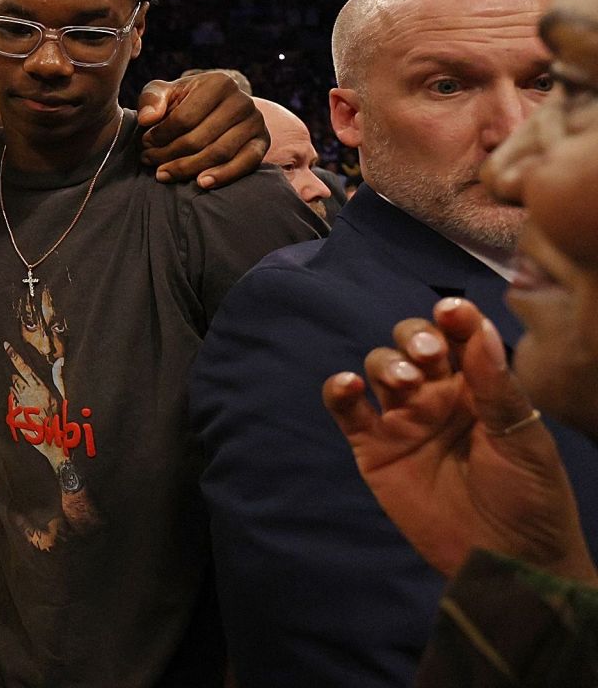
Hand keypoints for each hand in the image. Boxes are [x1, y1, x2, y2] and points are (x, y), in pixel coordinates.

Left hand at [5, 341, 64, 471]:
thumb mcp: (64, 397)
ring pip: (14, 390)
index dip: (14, 355)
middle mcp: (28, 394)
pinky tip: (29, 410)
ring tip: (32, 400)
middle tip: (30, 388)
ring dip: (19, 391)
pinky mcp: (15, 415)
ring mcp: (21, 405)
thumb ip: (59, 378)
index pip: (24, 367)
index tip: (6, 345)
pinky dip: (19, 404)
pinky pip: (14, 404)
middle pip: (16, 378)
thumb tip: (60, 361)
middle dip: (19, 378)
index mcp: (41, 388)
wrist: (54, 444)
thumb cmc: (61, 420)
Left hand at [137, 71, 267, 187]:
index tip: (144, 144)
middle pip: (200, 138)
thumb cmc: (184, 101)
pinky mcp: (263, 142)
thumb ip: (151, 100)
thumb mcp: (164, 93)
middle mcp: (242, 100)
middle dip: (169, 154)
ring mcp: (256, 122)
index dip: (160, 135)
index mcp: (219, 83)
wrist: (214, 109)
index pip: (185, 118)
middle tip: (149, 161)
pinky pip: (245, 164)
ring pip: (219, 153)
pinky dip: (223, 176)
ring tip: (163, 174)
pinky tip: (201, 183)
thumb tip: (146, 119)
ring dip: (188, 168)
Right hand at [322, 297, 597, 582]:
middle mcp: (439, 395)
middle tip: (429, 356)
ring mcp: (403, 420)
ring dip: (386, 364)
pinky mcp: (373, 448)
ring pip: (380, 367)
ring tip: (403, 385)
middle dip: (415, 337)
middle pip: (412, 342)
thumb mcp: (524, 440)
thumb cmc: (531, 499)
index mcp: (481, 387)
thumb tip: (480, 329)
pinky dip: (340, 390)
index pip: (462, 338)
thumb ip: (497, 387)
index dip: (455, 318)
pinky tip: (349, 386)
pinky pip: (347, 410)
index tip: (452, 311)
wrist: (507, 560)